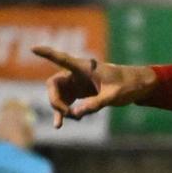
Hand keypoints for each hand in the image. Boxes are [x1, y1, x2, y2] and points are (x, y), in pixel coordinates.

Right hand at [32, 46, 156, 127]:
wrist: (138, 86)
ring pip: (57, 95)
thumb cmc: (128, 85)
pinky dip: (63, 112)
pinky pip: (65, 102)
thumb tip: (76, 113)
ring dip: (59, 108)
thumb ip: (96, 104)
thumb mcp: (114, 95)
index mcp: (85, 67)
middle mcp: (77, 73)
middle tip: (66, 112)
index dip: (47, 53)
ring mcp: (77, 83)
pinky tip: (60, 124)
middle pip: (53, 84)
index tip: (33, 48)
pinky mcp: (79, 92)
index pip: (63, 58)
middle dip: (54, 99)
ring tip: (71, 120)